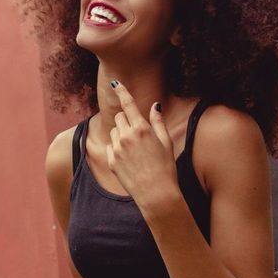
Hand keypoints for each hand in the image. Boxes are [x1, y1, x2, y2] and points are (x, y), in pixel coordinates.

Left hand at [105, 80, 181, 215]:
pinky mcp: (111, 160)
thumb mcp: (166, 143)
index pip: (128, 104)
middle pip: (120, 117)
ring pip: (114, 132)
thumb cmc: (165, 167)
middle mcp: (126, 136)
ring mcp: (117, 149)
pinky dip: (117, 149)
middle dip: (127, 120)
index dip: (122, 92)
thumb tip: (155, 105)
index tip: (116, 83)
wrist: (156, 193)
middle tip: (138, 133)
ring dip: (121, 134)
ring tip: (135, 150)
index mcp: (141, 129)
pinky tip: (129, 160)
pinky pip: (110, 147)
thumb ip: (158, 122)